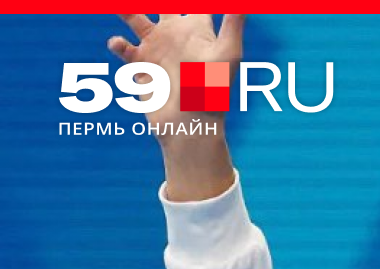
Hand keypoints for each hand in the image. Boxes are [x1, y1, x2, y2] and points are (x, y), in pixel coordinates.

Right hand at [107, 14, 245, 200]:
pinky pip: (123, 48)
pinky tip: (119, 44)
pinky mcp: (140, 67)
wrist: (189, 124)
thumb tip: (242, 2)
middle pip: (163, 6)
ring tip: (121, 8)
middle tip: (152, 2)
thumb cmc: (213, 91)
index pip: (196, 5)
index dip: (195, 1)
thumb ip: (233, 24)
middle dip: (155, 0)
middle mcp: (175, 37)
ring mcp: (156, 50)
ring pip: (135, 19)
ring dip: (126, 11)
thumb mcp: (228, 54)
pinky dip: (117, 43)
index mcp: (197, 31)